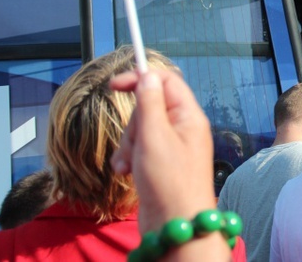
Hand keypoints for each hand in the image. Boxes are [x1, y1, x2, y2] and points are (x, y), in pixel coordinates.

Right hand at [110, 70, 216, 233]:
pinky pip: (140, 149)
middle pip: (149, 107)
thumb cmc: (169, 181)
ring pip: (141, 130)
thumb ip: (149, 103)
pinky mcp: (161, 164)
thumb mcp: (154, 137)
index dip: (140, 78)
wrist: (176, 226)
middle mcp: (184, 128)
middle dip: (132, 124)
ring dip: (127, 145)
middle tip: (134, 145)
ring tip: (127, 165)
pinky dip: (129, 158)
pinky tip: (126, 173)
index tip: (113, 85)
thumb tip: (148, 76)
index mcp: (189, 116)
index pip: (165, 81)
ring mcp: (173, 146)